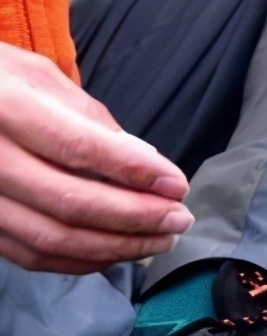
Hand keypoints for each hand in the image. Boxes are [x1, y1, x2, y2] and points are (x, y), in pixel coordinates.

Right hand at [0, 43, 192, 273]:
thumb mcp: (37, 74)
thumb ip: (89, 116)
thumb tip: (143, 158)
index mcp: (4, 110)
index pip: (78, 148)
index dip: (134, 170)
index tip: (177, 183)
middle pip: (69, 203)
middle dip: (135, 217)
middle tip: (180, 218)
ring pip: (51, 239)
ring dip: (115, 246)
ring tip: (161, 238)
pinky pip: (29, 255)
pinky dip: (80, 260)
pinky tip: (117, 250)